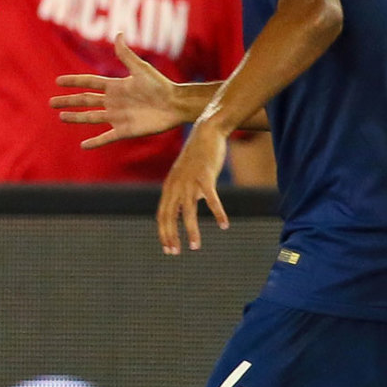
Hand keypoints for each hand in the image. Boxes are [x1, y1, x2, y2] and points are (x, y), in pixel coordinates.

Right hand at [50, 33, 181, 148]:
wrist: (175, 104)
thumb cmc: (161, 85)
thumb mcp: (141, 68)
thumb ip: (126, 55)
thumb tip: (118, 34)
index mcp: (115, 86)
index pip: (89, 83)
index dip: (74, 82)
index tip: (58, 82)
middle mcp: (114, 101)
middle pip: (85, 101)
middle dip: (68, 101)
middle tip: (51, 103)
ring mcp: (118, 116)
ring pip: (91, 117)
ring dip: (76, 118)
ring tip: (61, 117)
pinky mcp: (125, 130)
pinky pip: (106, 137)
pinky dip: (95, 142)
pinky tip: (83, 145)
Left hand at [157, 120, 229, 254]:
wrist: (206, 133)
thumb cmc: (197, 157)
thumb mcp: (184, 177)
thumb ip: (183, 194)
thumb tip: (184, 213)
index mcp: (169, 187)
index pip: (162, 215)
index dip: (164, 233)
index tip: (169, 249)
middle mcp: (176, 185)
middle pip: (169, 216)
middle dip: (171, 236)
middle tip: (175, 253)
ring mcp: (190, 181)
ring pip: (188, 211)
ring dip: (192, 231)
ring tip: (196, 247)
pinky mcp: (205, 176)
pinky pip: (211, 199)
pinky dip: (218, 213)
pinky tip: (224, 225)